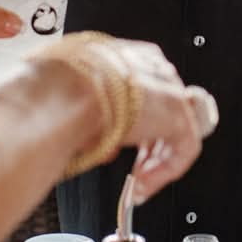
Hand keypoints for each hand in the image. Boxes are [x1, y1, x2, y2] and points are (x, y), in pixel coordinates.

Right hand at [40, 36, 217, 203]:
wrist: (65, 92)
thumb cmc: (57, 91)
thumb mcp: (71, 101)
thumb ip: (90, 120)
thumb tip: (95, 144)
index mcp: (125, 56)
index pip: (141, 92)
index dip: (133, 125)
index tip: (118, 146)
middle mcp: (150, 66)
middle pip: (163, 110)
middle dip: (149, 147)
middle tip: (135, 172)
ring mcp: (167, 87)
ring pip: (175, 130)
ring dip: (155, 162)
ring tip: (138, 185)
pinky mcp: (178, 112)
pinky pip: (184, 148)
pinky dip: (165, 171)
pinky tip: (143, 185)